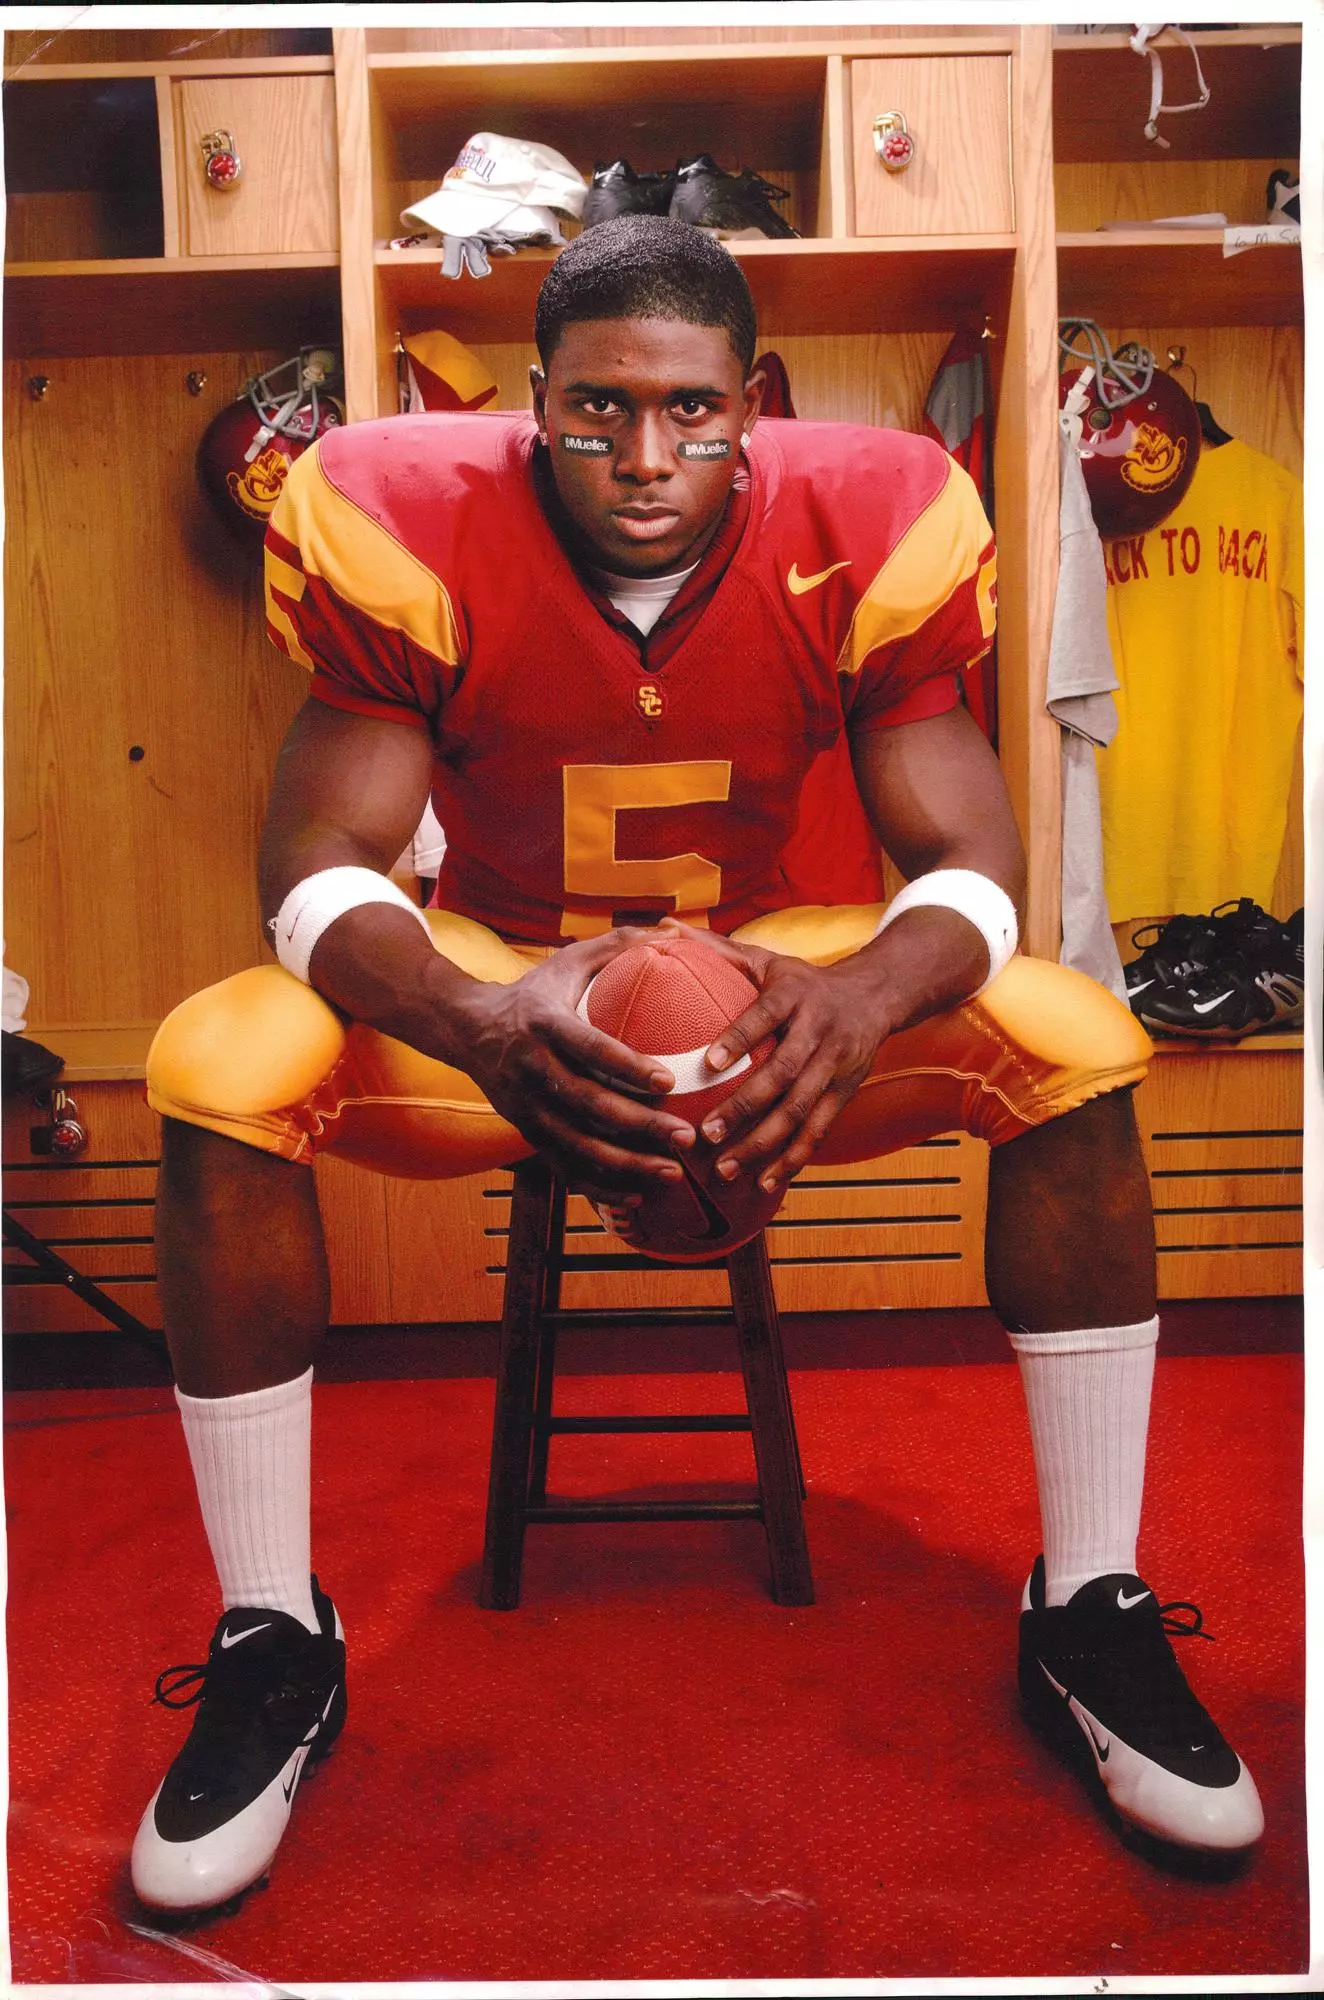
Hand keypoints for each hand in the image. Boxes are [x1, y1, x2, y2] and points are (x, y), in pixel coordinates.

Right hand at [450, 929, 698, 1201]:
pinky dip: (599, 1186)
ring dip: (625, 1165)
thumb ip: (619, 946)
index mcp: (544, 1022)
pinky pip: (563, 1167)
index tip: (668, 1081)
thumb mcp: (568, 961)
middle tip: (686, 1137)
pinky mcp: (524, 1131)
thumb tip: (675, 931)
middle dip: (639, 1126)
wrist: (466, 1027)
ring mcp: (524, 1106)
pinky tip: (639, 1194)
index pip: (589, 1047)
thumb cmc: (535, 991)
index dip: (627, 1066)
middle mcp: (530, 1068)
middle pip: (588, 1105)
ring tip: (672, 1172)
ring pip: (576, 1145)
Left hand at [658, 920, 894, 1192]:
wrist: (876, 995)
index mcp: (794, 993)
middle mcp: (819, 1029)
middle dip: (746, 1107)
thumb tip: (663, 927)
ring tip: (727, 1167)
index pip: (766, 1015)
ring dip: (765, 1143)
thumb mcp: (766, 958)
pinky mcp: (846, 1091)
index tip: (709, 1063)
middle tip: (707, 1133)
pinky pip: (819, 1130)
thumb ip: (716, 949)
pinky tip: (765, 1183)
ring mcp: (836, 1064)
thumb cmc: (801, 980)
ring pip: (801, 1109)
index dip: (740, 1038)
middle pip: (784, 1073)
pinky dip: (794, 1158)